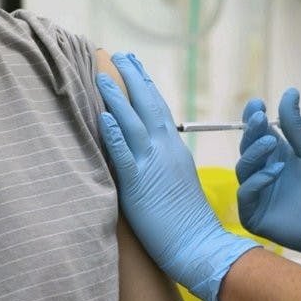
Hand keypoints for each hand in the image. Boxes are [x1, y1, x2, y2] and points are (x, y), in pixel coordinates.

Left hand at [96, 53, 258, 300]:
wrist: (200, 245)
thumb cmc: (187, 222)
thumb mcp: (177, 182)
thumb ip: (162, 164)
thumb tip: (145, 155)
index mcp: (175, 149)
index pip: (159, 109)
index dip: (146, 87)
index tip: (135, 66)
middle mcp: (166, 150)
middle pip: (148, 105)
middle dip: (133, 78)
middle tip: (121, 55)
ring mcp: (153, 165)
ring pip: (133, 122)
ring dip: (116, 97)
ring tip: (101, 76)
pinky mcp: (139, 184)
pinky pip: (124, 154)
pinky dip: (114, 133)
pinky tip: (103, 117)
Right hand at [235, 88, 300, 279]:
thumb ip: (295, 125)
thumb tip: (290, 91)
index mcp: (274, 157)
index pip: (256, 135)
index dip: (252, 119)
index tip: (256, 103)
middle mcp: (261, 173)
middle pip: (246, 149)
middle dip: (251, 132)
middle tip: (259, 118)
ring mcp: (256, 194)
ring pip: (243, 169)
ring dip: (255, 154)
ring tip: (273, 144)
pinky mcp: (253, 215)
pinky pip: (246, 193)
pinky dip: (258, 180)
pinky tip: (275, 171)